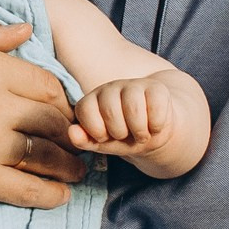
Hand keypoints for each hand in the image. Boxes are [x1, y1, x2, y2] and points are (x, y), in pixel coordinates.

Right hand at [0, 20, 83, 228]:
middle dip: (69, 133)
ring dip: (69, 165)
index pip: (46, 82)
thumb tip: (26, 31)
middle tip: (75, 144)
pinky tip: (59, 195)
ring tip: (75, 171)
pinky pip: (31, 188)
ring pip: (49, 153)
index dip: (60, 101)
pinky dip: (52, 194)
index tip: (60, 114)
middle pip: (54, 117)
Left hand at [68, 75, 183, 157]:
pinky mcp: (156, 88)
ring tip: (140, 134)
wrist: (153, 133)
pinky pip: (155, 108)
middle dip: (120, 133)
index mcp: (92, 100)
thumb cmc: (123, 138)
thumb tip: (72, 132)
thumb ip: (85, 140)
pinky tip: (154, 126)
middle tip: (126, 136)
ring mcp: (133, 85)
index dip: (97, 131)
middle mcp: (110, 88)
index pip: (85, 110)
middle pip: (110, 111)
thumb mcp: (103, 143)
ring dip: (139, 132)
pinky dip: (156, 126)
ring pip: (134, 109)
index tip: (107, 137)